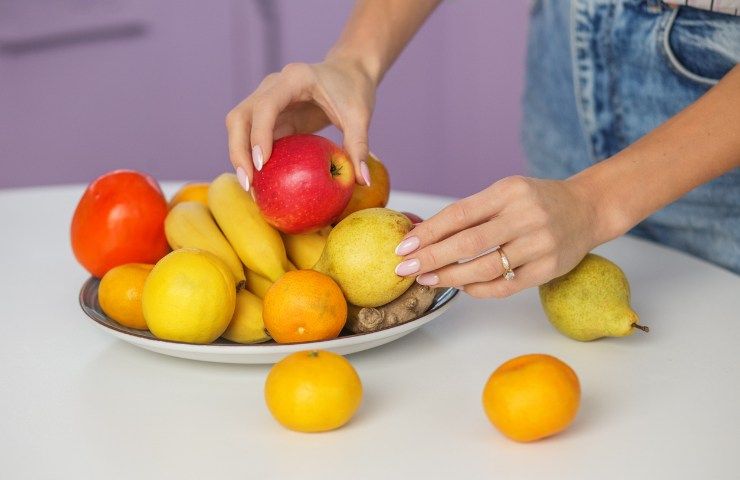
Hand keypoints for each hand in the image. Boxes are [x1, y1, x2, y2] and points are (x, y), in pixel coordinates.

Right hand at [225, 57, 376, 189]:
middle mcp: (272, 86)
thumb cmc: (354, 90)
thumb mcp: (359, 117)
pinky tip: (260, 182)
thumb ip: (359, 146)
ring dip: (239, 155)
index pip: (266, 105)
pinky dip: (251, 157)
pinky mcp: (269, 116)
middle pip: (240, 117)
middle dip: (238, 150)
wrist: (349, 73)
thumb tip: (363, 182)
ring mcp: (266, 100)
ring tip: (251, 188)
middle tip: (249, 183)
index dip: (259, 134)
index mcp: (294, 79)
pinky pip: (252, 136)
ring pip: (238, 126)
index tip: (262, 165)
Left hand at [393, 176, 602, 297]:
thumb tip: (424, 236)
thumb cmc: (536, 201)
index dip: (429, 232)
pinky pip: (506, 286)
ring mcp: (540, 244)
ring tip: (428, 279)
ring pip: (485, 268)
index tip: (405, 246)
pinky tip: (461, 287)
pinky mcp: (549, 269)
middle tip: (405, 268)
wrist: (588, 209)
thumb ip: (472, 212)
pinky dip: (479, 290)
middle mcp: (526, 216)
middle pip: (469, 243)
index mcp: (509, 192)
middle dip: (432, 258)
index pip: (460, 214)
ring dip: (451, 277)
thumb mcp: (506, 192)